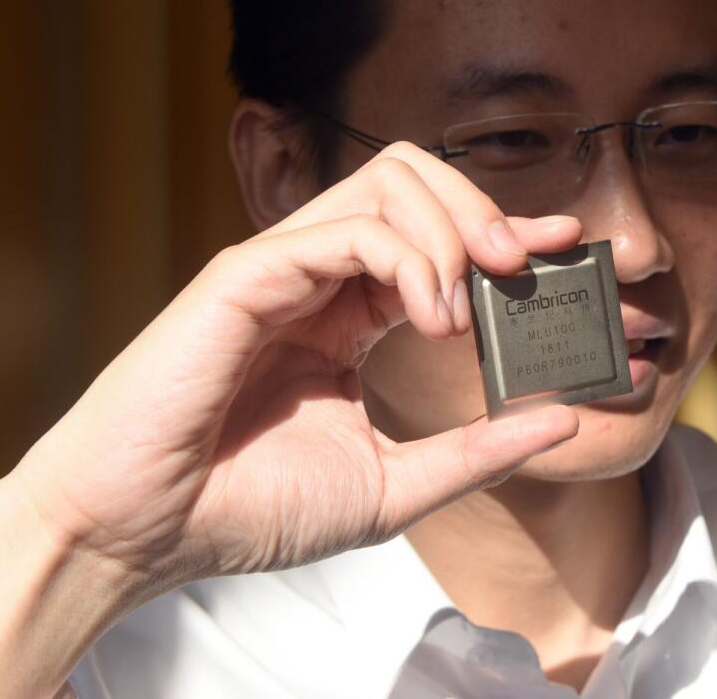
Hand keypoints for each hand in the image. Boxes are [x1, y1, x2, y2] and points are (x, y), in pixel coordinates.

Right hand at [11, 142, 581, 581]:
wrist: (150, 535)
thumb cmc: (251, 509)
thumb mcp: (393, 486)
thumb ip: (477, 452)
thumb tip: (565, 424)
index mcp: (348, 316)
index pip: (436, 241)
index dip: (503, 232)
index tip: (566, 248)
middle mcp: (319, 278)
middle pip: (412, 181)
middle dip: (483, 209)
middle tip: (522, 263)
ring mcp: (282, 269)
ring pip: (385, 184)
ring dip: (451, 231)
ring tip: (466, 308)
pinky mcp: (247, 275)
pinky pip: (346, 229)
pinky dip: (408, 259)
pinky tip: (432, 316)